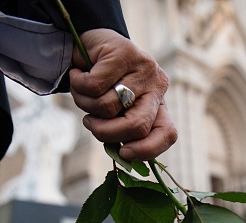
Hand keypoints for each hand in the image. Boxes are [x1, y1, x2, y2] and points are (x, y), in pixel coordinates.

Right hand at [69, 29, 176, 160]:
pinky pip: (94, 86)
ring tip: (82, 92)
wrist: (88, 44)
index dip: (147, 150)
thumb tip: (122, 155)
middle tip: (90, 123)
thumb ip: (120, 129)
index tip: (124, 153)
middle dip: (107, 132)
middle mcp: (157, 86)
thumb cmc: (101, 85)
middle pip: (137, 126)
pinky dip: (78, 85)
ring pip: (108, 107)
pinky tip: (78, 74)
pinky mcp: (125, 52)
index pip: (168, 133)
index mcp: (159, 105)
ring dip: (85, 105)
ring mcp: (145, 68)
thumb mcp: (114, 111)